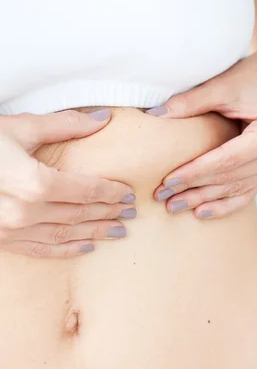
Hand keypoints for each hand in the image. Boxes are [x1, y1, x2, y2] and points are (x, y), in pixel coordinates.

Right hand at [0, 109, 135, 257]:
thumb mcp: (18, 128)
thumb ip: (64, 125)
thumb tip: (103, 119)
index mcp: (32, 182)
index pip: (85, 190)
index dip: (110, 192)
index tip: (129, 193)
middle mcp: (23, 211)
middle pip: (78, 213)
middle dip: (108, 212)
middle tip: (131, 213)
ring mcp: (10, 230)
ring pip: (64, 234)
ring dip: (94, 232)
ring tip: (118, 231)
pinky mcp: (1, 240)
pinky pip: (40, 250)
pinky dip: (65, 249)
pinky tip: (86, 246)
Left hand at [150, 49, 256, 218]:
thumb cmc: (253, 79)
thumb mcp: (224, 84)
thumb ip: (192, 101)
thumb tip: (155, 115)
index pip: (226, 160)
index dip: (195, 172)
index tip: (167, 181)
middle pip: (230, 179)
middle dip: (194, 189)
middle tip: (162, 197)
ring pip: (235, 190)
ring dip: (203, 200)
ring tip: (173, 206)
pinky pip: (245, 194)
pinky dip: (223, 205)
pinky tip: (200, 212)